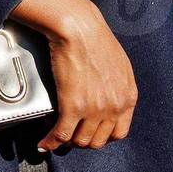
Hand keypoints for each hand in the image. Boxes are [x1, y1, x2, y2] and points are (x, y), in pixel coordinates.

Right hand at [38, 3, 137, 151]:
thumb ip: (118, 85)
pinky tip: (44, 143)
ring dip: (67, 142)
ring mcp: (93, 109)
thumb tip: (108, 94)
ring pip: (79, 141)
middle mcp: (114, 107)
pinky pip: (61, 134)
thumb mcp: (120, 64)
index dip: (103, 137)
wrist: (80, 28)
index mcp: (128, 97)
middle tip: (70, 136)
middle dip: (83, 142)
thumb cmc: (96, 38)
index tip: (91, 133)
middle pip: (98, 141)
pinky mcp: (72, 106)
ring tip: (56, 138)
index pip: (119, 133)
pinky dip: (51, 142)